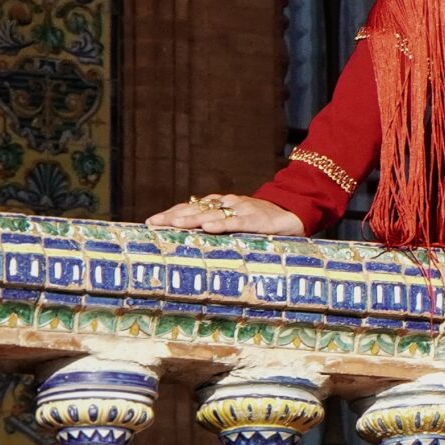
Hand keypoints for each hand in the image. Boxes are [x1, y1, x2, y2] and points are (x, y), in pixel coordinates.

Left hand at [145, 191, 301, 235]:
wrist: (294, 212)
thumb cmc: (262, 220)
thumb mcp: (237, 222)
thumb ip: (218, 228)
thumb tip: (195, 240)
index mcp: (221, 205)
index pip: (191, 207)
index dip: (171, 213)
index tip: (150, 222)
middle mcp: (227, 204)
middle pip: (195, 208)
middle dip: (173, 216)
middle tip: (153, 223)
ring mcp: (241, 209)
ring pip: (212, 213)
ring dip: (191, 219)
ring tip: (172, 223)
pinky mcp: (256, 219)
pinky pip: (236, 222)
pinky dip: (221, 224)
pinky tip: (208, 227)